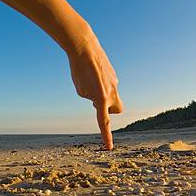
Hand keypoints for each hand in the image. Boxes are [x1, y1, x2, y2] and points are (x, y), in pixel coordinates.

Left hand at [68, 34, 122, 149]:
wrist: (84, 47)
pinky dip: (101, 82)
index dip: (106, 136)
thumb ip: (92, 98)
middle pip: (116, 109)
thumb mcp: (81, 90)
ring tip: (89, 80)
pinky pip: (108, 84)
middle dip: (109, 109)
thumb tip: (100, 98)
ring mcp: (115, 82)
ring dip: (102, 93)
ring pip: (111, 95)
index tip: (109, 148)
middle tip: (97, 102)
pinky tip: (92, 72)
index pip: (104, 122)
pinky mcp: (113, 74)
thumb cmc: (79, 70)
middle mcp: (112, 92)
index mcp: (102, 99)